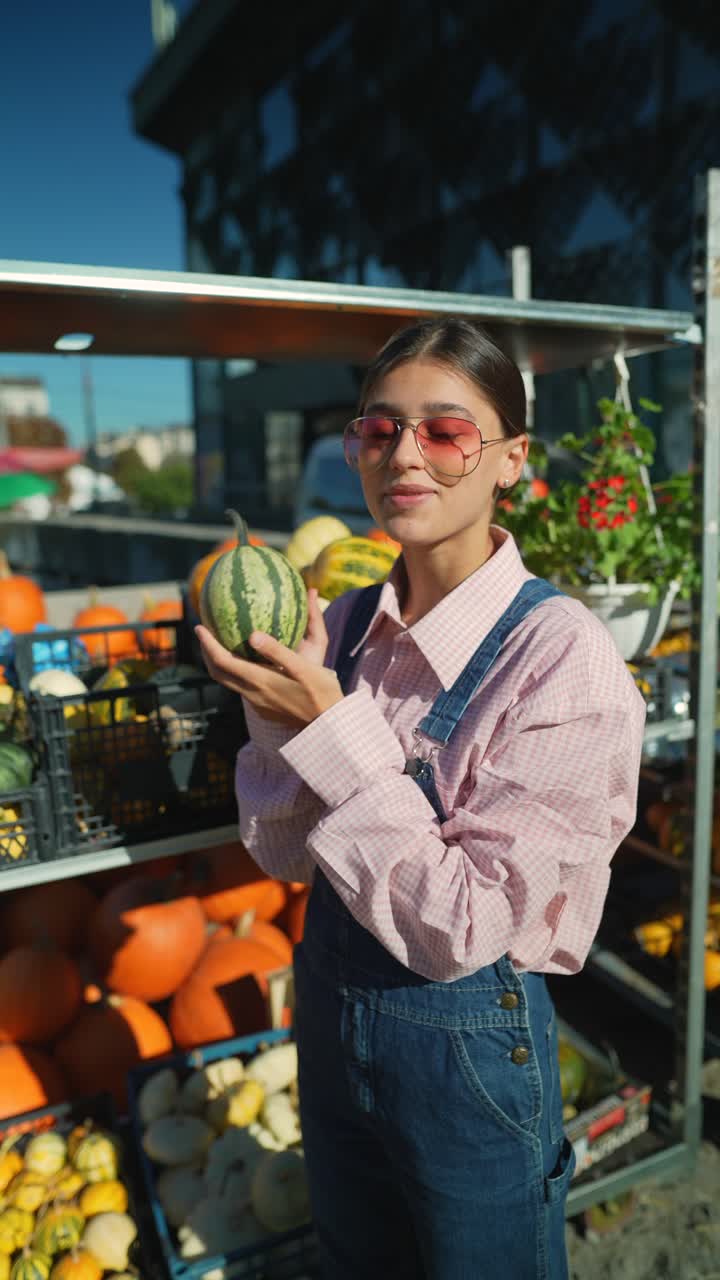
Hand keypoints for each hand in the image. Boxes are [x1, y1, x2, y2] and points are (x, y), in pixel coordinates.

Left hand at [195, 589, 343, 727]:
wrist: (328, 725)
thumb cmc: (321, 692)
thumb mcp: (303, 667)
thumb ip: (277, 651)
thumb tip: (252, 635)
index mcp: (259, 681)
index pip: (222, 661)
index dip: (207, 644)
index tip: (200, 627)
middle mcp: (253, 694)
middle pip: (218, 673)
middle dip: (207, 653)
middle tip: (204, 633)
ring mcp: (258, 703)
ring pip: (229, 682)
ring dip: (220, 664)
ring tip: (221, 645)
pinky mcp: (265, 708)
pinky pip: (241, 687)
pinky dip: (235, 672)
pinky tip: (247, 662)